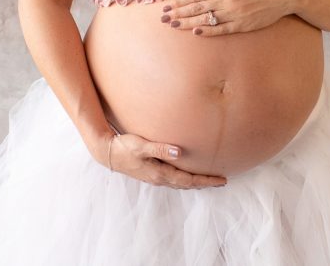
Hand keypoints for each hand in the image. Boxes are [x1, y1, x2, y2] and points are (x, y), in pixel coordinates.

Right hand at [102, 131, 227, 188]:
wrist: (107, 154)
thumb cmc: (124, 147)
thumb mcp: (141, 146)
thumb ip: (160, 148)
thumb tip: (179, 151)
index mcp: (160, 174)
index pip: (189, 180)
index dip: (206, 181)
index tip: (222, 180)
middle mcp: (160, 178)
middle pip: (188, 184)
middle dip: (205, 183)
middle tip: (221, 181)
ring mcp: (155, 177)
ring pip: (181, 183)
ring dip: (195, 182)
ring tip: (208, 179)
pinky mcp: (151, 173)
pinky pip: (174, 179)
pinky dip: (185, 178)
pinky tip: (186, 173)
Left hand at [160, 0, 292, 35]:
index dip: (180, 1)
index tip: (167, 5)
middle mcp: (227, 1)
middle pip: (197, 8)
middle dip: (178, 13)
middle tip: (163, 18)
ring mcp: (234, 15)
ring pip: (205, 20)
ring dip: (187, 23)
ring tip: (173, 25)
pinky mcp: (242, 25)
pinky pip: (221, 30)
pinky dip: (207, 31)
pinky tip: (195, 32)